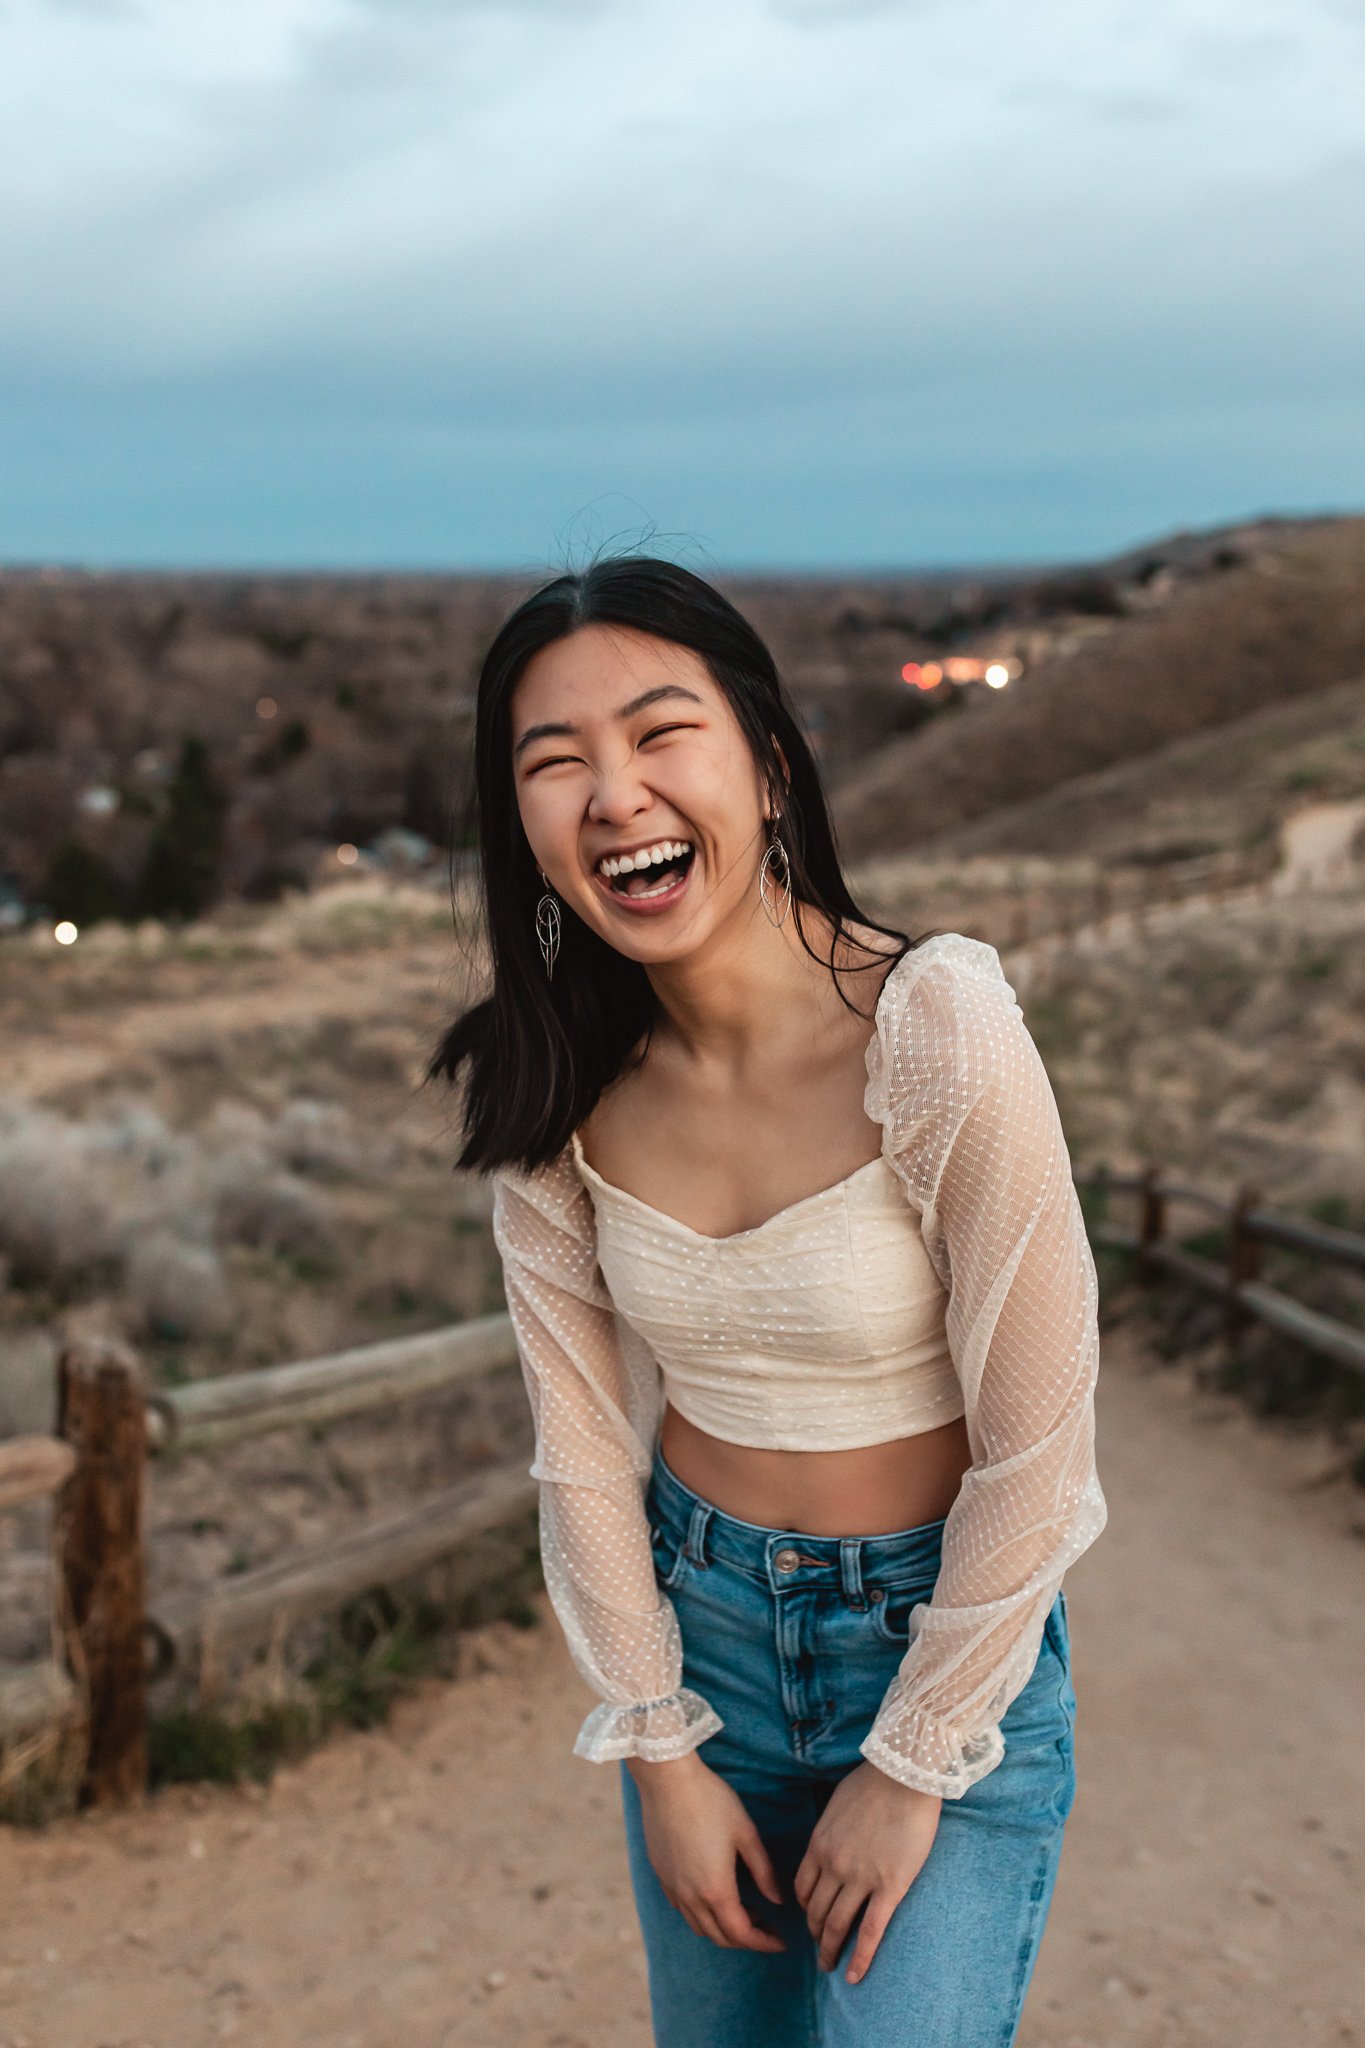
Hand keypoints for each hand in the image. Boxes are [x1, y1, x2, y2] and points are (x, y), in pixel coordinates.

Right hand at [627, 1752, 785, 1952]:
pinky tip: (714, 1896)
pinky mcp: (661, 1876)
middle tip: (768, 1928)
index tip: (782, 1942)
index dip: (765, 1942)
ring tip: (745, 1912)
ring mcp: (673, 1888)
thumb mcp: (745, 1833)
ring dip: (723, 1930)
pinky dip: (702, 1916)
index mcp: (716, 1890)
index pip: (743, 1934)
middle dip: (747, 1940)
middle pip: (720, 1937)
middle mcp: (691, 1897)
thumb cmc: (711, 1801)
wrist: (667, 1780)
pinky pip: (683, 1910)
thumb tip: (777, 1899)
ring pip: (699, 1927)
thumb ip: (763, 1870)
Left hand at [793, 1762, 940, 1983]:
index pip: (803, 1889)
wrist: (903, 1775)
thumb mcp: (838, 1803)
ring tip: (831, 1967)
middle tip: (821, 1951)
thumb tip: (834, 1838)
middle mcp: (833, 1866)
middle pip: (817, 1912)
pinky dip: (860, 1958)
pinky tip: (854, 1976)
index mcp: (819, 1845)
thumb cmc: (874, 1781)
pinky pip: (869, 1932)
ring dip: (830, 1951)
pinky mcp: (888, 1888)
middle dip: (816, 1936)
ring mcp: (859, 1879)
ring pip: (837, 1926)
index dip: (806, 1909)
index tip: (812, 1920)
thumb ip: (832, 1828)